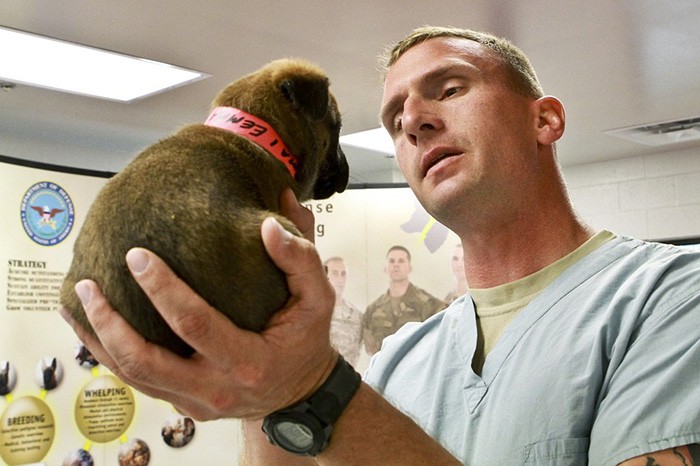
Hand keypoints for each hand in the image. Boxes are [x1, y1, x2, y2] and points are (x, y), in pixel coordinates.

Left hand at [59, 188, 336, 419]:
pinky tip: (92, 327)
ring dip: (98, 340)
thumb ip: (300, 258)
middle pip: (146, 362)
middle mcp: (216, 389)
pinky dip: (109, 354)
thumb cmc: (306, 341)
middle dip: (110, 322)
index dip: (163, 290)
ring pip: (132, 377)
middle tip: (88, 284)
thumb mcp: (318, 299)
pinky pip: (138, 382)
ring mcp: (195, 402)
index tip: (138, 256)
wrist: (301, 393)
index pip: (195, 325)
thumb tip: (271, 220)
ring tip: (76, 302)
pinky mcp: (183, 403)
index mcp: (249, 361)